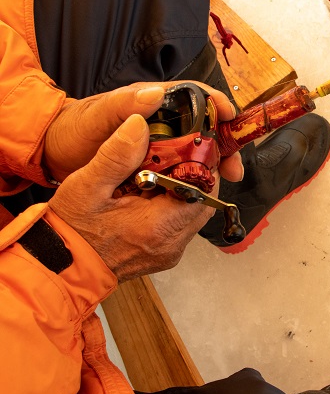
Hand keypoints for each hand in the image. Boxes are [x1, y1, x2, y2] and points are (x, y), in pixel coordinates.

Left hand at [43, 81, 243, 182]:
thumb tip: (157, 93)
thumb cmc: (74, 130)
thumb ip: (123, 105)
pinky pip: (184, 168)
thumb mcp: (96, 116)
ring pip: (198, 149)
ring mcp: (161, 143)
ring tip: (227, 178)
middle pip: (204, 126)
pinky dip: (198, 177)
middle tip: (234, 164)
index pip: (194, 95)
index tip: (229, 117)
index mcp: (152, 101)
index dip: (216, 104)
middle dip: (224, 142)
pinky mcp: (157, 164)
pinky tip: (204, 189)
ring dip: (216, 162)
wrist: (55, 155)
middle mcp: (162, 120)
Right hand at [48, 114, 215, 281]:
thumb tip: (139, 125)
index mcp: (158, 227)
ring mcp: (170, 252)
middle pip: (205, 202)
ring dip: (185, 192)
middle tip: (174, 158)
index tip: (189, 148)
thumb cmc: (71, 231)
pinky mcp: (164, 254)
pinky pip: (182, 225)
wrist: (59, 268)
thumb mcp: (87, 185)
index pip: (204, 192)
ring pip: (195, 213)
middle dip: (195, 177)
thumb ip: (117, 155)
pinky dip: (175, 207)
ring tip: (160, 175)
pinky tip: (152, 195)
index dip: (201, 166)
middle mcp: (171, 244)